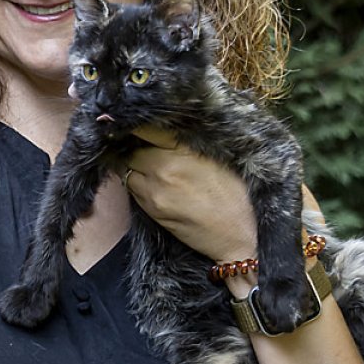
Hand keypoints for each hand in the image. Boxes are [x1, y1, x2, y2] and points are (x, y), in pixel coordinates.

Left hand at [121, 126, 257, 261]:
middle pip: (133, 151)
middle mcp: (164, 167)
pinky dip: (138, 186)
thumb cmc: (234, 196)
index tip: (137, 127)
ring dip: (135, 169)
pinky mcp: (150, 209)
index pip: (146, 130)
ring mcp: (154, 190)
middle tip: (147, 153)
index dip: (139, 128)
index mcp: (183, 150)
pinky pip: (133, 190)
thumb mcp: (217, 160)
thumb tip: (163, 133)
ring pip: (128, 171)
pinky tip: (154, 188)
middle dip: (137, 151)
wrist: (236, 236)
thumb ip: (186, 146)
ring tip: (150, 172)